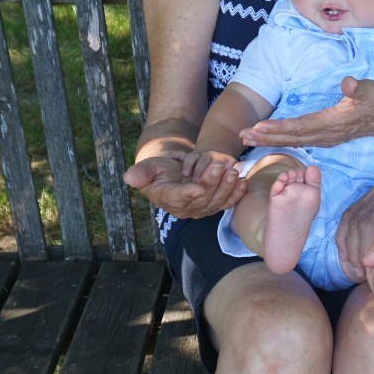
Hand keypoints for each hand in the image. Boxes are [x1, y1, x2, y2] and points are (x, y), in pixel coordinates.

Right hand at [124, 152, 244, 219]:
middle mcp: (185, 208)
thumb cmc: (157, 169)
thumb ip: (140, 173)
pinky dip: (236, 193)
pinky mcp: (213, 204)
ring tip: (233, 171)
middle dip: (212, 182)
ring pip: (216, 200)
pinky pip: (226, 201)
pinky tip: (244, 182)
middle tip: (219, 166)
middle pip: (201, 198)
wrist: (171, 172)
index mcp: (168, 199)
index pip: (178, 198)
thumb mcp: (146, 168)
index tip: (198, 188)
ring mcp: (201, 207)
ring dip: (226, 187)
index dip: (188, 194)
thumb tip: (129, 178)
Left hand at [240, 76, 373, 148]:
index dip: (280, 127)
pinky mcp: (324, 138)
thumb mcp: (371, 90)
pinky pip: (298, 141)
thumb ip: (358, 88)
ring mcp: (324, 139)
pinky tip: (268, 139)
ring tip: (248, 138)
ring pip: (292, 141)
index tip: (260, 126)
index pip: (301, 127)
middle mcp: (325, 135)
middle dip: (266, 137)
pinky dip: (280, 140)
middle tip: (243, 135)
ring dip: (270, 140)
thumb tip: (347, 83)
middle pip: (291, 138)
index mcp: (333, 123)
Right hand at [335, 155, 373, 282]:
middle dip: (361, 250)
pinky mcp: (369, 194)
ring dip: (351, 246)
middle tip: (361, 275)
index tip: (369, 264)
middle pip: (370, 221)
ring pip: (356, 219)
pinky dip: (345, 235)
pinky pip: (350, 214)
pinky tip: (346, 254)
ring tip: (354, 270)